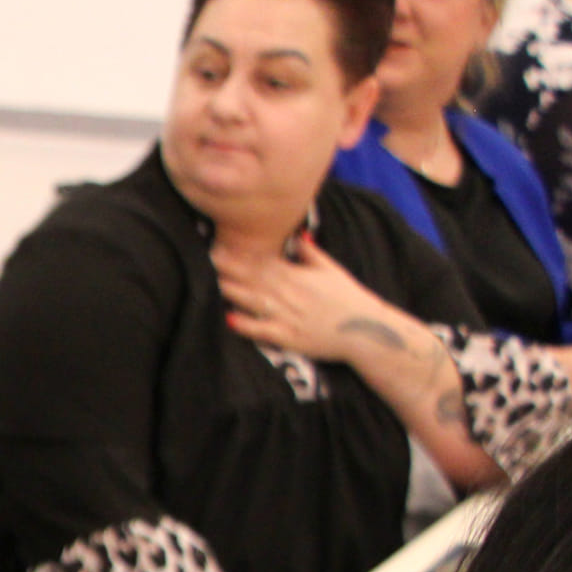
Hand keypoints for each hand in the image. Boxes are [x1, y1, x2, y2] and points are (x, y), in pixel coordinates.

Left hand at [212, 232, 397, 363]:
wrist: (366, 330)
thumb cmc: (348, 299)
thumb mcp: (332, 270)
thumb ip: (311, 253)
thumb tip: (298, 234)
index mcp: (298, 276)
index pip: (264, 261)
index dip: (240, 254)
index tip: (219, 245)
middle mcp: (290, 293)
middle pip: (254, 278)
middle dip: (230, 268)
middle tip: (205, 257)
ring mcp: (288, 315)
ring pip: (254, 300)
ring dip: (232, 290)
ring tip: (210, 281)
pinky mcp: (288, 337)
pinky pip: (264, 330)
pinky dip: (247, 324)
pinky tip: (229, 318)